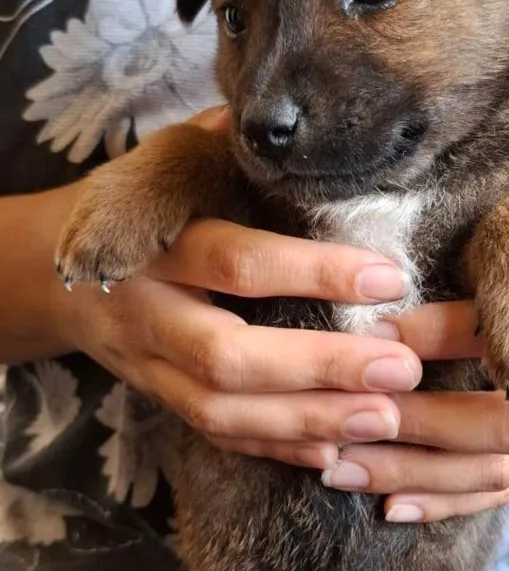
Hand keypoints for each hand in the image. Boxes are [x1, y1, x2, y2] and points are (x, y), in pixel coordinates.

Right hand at [55, 109, 421, 468]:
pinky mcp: (159, 400)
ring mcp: (149, 365)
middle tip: (400, 368)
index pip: (237, 261)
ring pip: (221, 410)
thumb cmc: (133, 203)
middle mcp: (149, 312)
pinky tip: (335, 450)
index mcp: (157, 242)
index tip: (391, 278)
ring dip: (306, 420)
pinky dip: (275, 448)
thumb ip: (227, 146)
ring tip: (385, 417)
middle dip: (318, 367)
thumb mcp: (168, 160)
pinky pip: (216, 437)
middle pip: (227, 355)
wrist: (46, 269)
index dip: (314, 271)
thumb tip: (295, 120)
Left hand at [320, 143, 508, 519]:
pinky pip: (503, 490)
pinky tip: (392, 507)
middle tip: (342, 419)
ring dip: (416, 476)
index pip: (502, 328)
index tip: (372, 329)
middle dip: (417, 427)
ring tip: (342, 470)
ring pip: (492, 468)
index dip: (437, 332)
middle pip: (496, 422)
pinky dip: (448, 504)